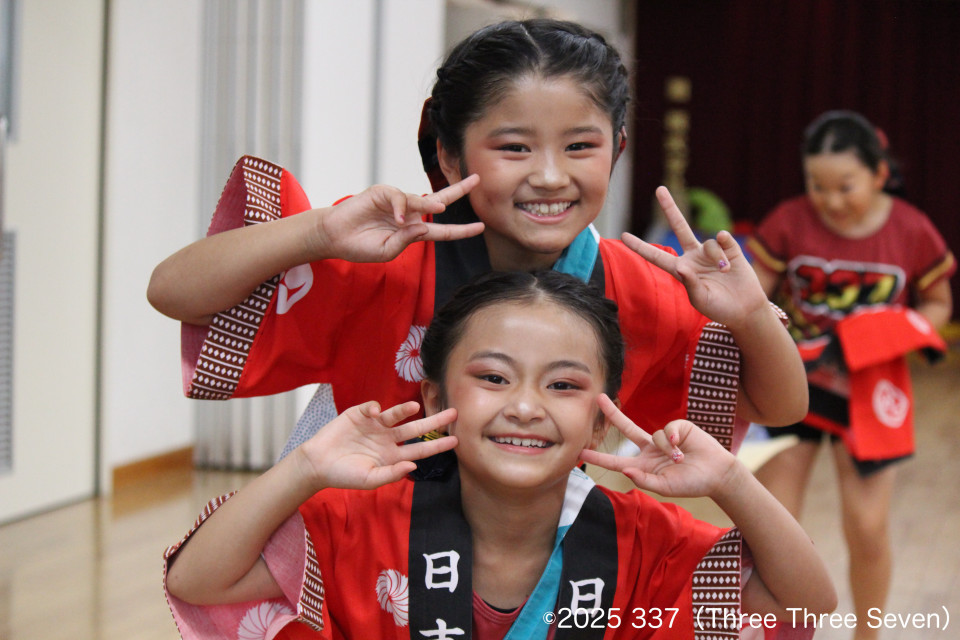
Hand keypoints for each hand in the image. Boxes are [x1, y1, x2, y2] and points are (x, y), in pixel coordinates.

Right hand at [296, 401, 458, 490]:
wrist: (317, 464)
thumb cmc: (344, 475)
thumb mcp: (369, 479)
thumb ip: (392, 474)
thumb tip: (414, 464)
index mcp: (393, 455)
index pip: (420, 448)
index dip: (438, 445)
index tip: (456, 441)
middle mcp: (388, 438)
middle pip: (415, 428)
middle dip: (434, 421)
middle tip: (453, 413)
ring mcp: (374, 425)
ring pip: (395, 415)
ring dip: (404, 410)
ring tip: (414, 406)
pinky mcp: (359, 415)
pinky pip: (371, 408)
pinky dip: (374, 408)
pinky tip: (373, 413)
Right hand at [311, 174, 483, 262]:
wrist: (335, 237)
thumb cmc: (360, 247)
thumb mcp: (388, 252)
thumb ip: (407, 241)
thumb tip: (425, 227)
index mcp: (412, 231)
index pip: (442, 231)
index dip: (461, 230)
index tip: (480, 227)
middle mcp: (409, 214)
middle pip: (439, 201)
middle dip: (458, 191)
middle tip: (477, 180)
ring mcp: (396, 202)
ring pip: (421, 199)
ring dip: (431, 204)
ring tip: (439, 209)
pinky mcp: (382, 193)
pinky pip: (399, 197)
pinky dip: (401, 207)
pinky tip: (396, 219)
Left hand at [579, 394, 738, 497]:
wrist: (718, 474)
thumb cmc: (692, 484)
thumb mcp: (666, 487)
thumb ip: (645, 480)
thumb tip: (626, 470)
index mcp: (643, 465)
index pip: (616, 462)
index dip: (599, 458)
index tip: (579, 454)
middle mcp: (650, 449)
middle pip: (626, 427)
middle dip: (612, 413)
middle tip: (597, 398)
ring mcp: (663, 437)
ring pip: (653, 434)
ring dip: (667, 449)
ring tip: (681, 460)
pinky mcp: (678, 427)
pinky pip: (668, 428)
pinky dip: (674, 438)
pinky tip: (683, 446)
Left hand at [621, 186, 766, 328]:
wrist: (745, 309)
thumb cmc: (718, 308)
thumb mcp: (701, 300)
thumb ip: (690, 285)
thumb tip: (682, 268)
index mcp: (680, 270)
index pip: (656, 256)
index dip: (640, 246)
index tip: (623, 236)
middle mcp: (693, 256)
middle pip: (679, 227)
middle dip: (670, 208)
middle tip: (660, 188)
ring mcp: (711, 252)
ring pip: (709, 242)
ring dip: (716, 257)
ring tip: (725, 272)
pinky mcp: (730, 249)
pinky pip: (723, 238)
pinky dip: (725, 243)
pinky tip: (729, 259)